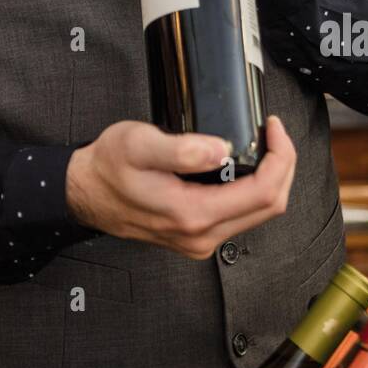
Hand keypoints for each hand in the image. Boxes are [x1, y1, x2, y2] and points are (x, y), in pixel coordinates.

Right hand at [65, 115, 295, 259]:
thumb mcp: (138, 145)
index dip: (280, 158)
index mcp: (193, 214)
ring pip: (259, 213)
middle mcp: (202, 235)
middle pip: (270, 207)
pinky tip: (245, 164)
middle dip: (283, 166)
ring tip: (264, 144)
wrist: (84, 193)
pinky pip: (240, 215)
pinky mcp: (196, 235)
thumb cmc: (107, 167)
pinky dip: (253, 188)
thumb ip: (181, 149)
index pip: (264, 193)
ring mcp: (200, 239)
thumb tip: (222, 148)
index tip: (273, 127)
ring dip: (271, 177)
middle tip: (275, 132)